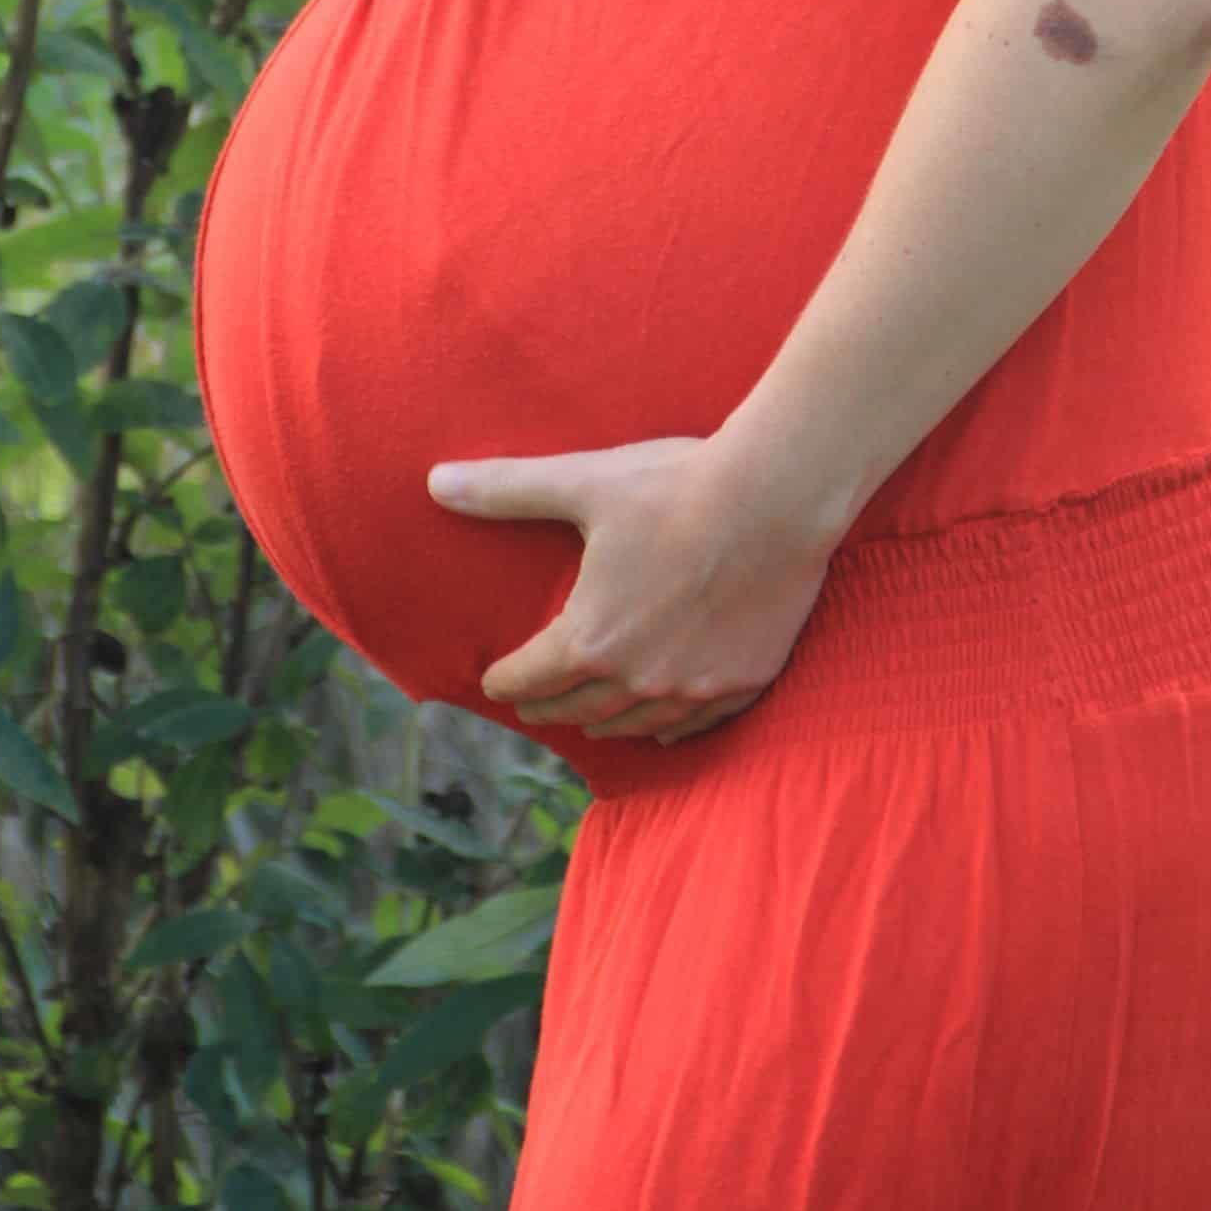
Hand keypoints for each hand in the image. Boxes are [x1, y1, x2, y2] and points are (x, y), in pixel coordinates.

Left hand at [426, 436, 834, 746]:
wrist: (776, 498)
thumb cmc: (674, 487)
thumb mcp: (583, 483)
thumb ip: (506, 490)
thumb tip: (434, 482)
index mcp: (590, 638)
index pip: (530, 677)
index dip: (505, 680)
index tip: (494, 683)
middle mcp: (637, 680)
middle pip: (576, 710)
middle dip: (548, 704)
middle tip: (534, 700)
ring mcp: (693, 689)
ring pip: (632, 725)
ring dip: (601, 719)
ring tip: (587, 712)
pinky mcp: (743, 683)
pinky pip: (692, 725)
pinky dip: (667, 727)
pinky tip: (660, 727)